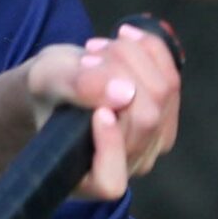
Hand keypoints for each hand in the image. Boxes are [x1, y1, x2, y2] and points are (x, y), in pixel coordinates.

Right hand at [27, 23, 181, 200]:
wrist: (58, 85)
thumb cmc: (46, 92)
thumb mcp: (45, 82)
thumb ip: (76, 87)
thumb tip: (122, 93)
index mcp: (87, 181)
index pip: (110, 180)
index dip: (110, 146)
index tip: (97, 112)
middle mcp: (125, 168)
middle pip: (145, 118)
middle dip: (118, 73)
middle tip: (86, 57)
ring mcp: (151, 144)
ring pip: (162, 92)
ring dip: (131, 57)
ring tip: (97, 49)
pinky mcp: (167, 116)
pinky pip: (171, 77)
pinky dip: (149, 50)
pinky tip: (124, 37)